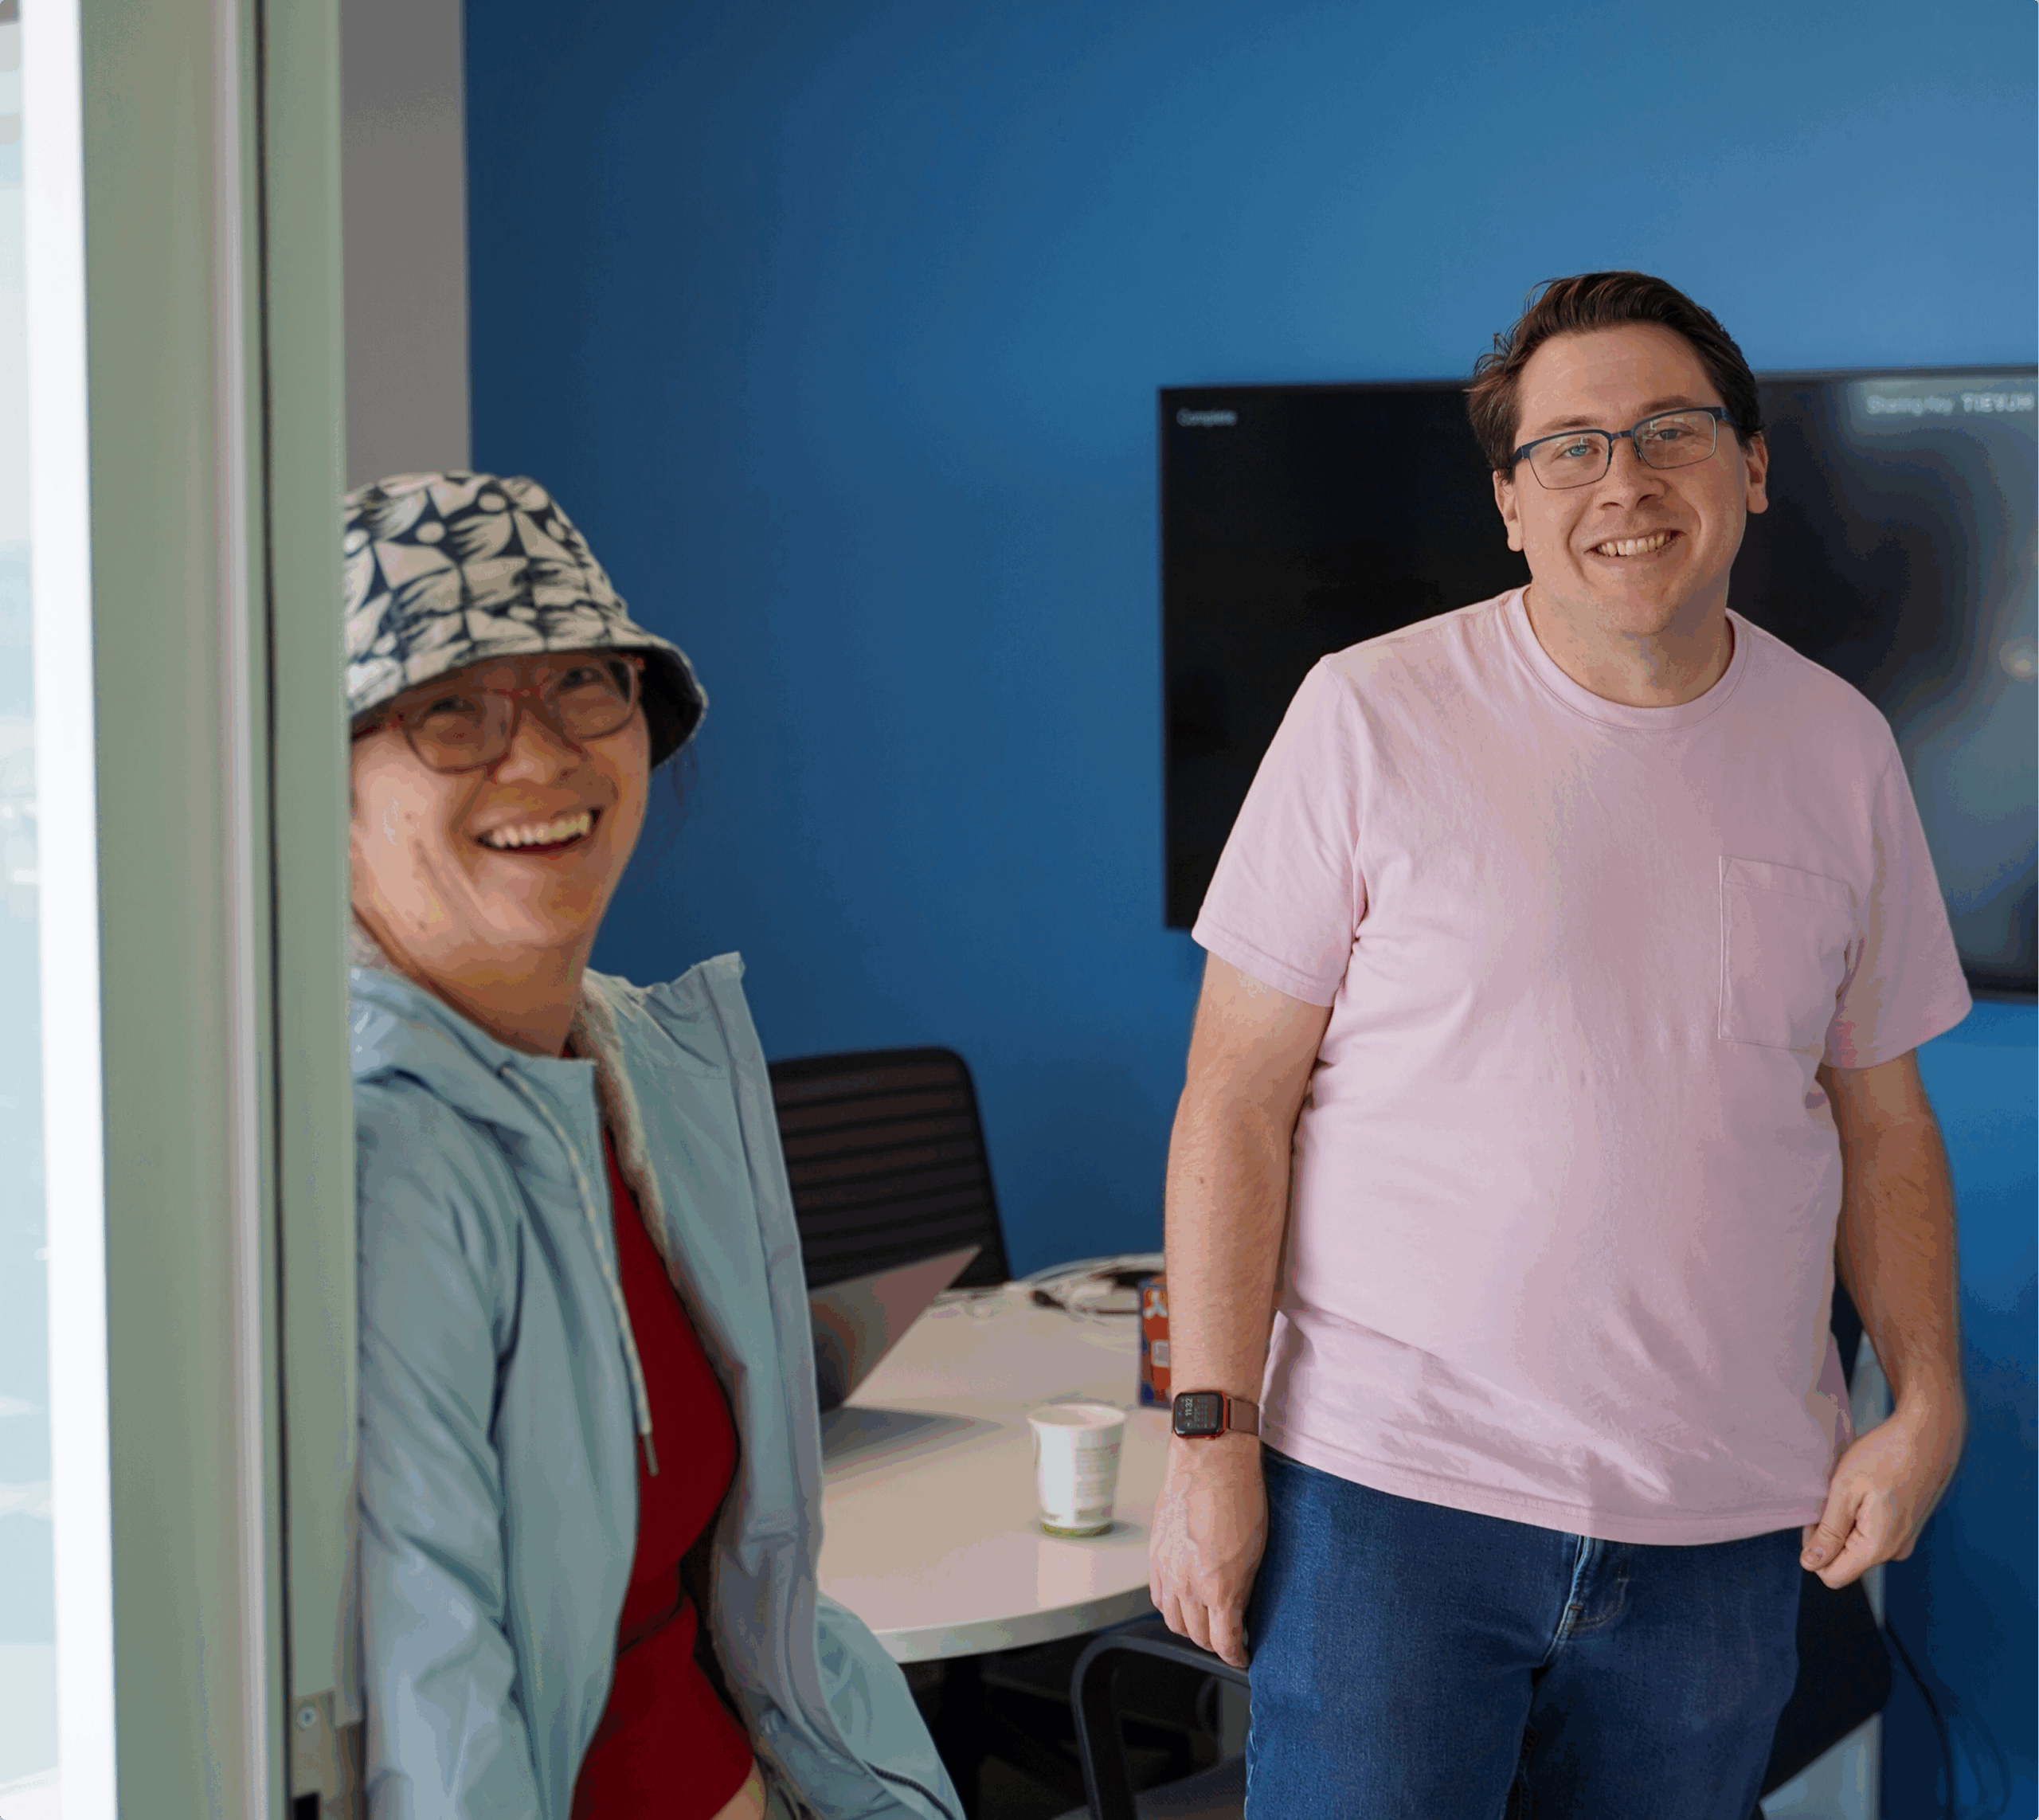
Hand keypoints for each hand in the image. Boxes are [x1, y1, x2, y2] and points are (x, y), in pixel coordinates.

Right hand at [1148, 1435, 1265, 1668]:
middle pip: (1197, 1635)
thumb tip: (1239, 1609)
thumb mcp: (1256, 1550)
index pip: (1224, 1642)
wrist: (1211, 1457)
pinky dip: (1171, 1605)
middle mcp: (1187, 1583)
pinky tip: (1184, 1599)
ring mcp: (1167, 1568)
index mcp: (1218, 1586)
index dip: (1235, 1655)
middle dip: (1215, 1642)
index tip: (1243, 1656)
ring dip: (1191, 1627)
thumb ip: (1244, 1587)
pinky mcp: (1155, 1553)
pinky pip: (1158, 1595)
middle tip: (1229, 1637)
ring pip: (1173, 1620)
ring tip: (1206, 1621)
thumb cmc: (1241, 1494)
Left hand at [1800, 1393, 1965, 1589]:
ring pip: (1857, 1545)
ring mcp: (1903, 1540)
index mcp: (1878, 1548)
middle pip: (1844, 1559)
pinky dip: (1861, 1516)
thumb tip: (1811, 1563)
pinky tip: (1865, 1490)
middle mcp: (1894, 1552)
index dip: (1814, 1550)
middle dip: (1830, 1534)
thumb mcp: (1845, 1491)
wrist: (1927, 1437)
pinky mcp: (1906, 1528)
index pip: (1833, 1576)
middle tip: (1833, 1497)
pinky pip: (1873, 1533)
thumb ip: (1828, 1532)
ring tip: (1851, 1491)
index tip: (1815, 1517)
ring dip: (1846, 1523)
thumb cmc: (1885, 1457)